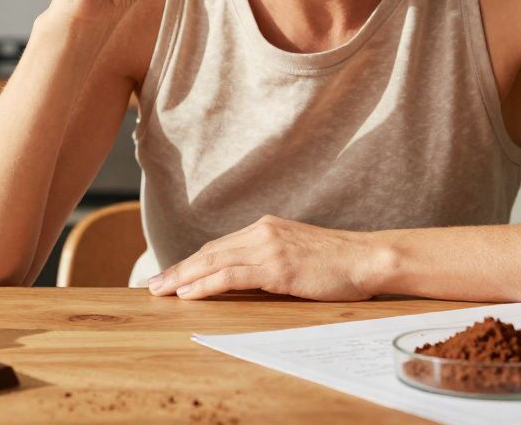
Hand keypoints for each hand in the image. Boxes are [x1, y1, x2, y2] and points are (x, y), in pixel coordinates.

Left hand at [146, 215, 383, 301]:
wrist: (368, 258)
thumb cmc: (338, 262)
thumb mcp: (297, 254)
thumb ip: (270, 259)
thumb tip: (246, 278)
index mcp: (266, 227)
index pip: (219, 246)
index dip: (191, 261)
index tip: (171, 274)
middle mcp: (262, 231)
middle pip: (209, 251)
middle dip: (178, 269)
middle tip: (152, 285)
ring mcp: (269, 247)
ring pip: (213, 261)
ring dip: (183, 278)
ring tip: (160, 291)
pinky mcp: (277, 266)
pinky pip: (231, 275)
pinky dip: (206, 284)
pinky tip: (189, 293)